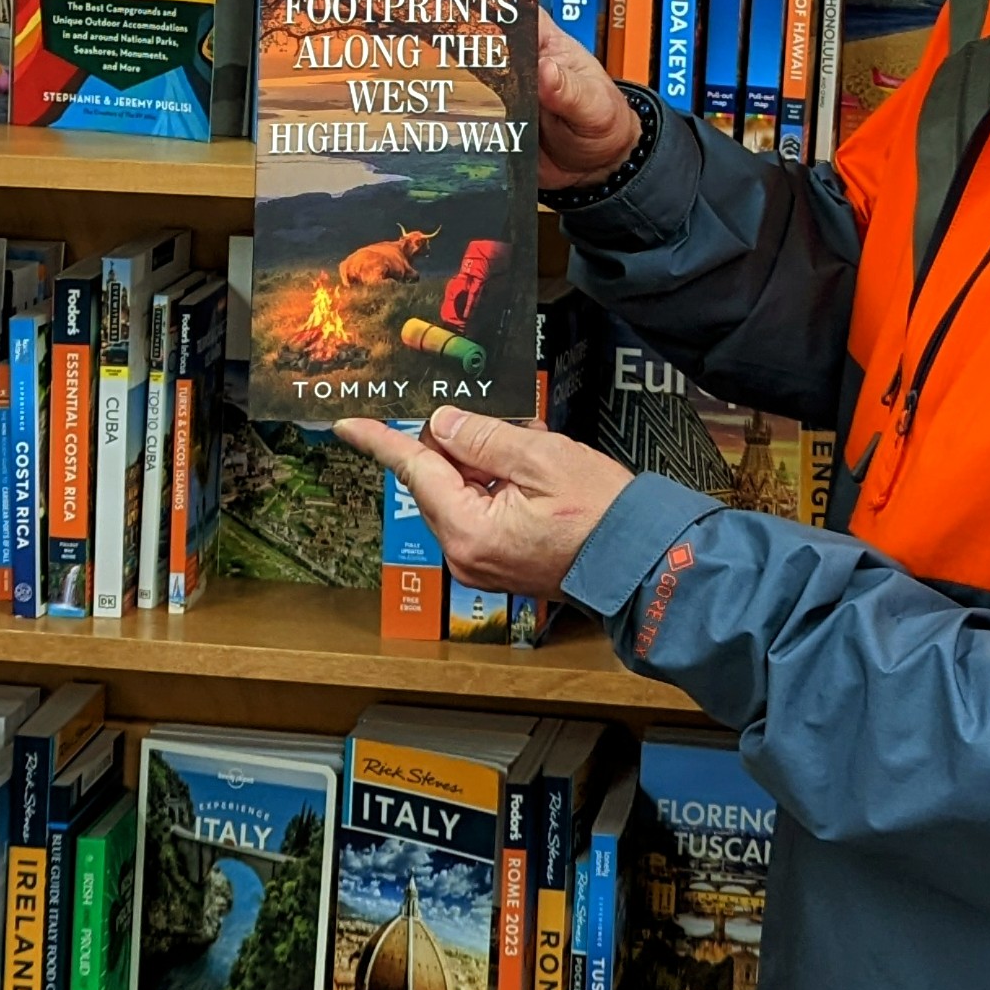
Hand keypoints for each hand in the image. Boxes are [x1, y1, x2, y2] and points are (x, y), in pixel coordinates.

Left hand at [337, 407, 631, 600]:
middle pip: (436, 483)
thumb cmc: (601, 514)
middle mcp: (464, 554)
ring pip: (458, 496)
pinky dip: (494, 488)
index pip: (414, 470)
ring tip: (532, 455)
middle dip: (459, 448)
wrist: (640, 561)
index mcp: (467, 529)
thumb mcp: (541, 457)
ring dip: (483, 467)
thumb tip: (442, 424)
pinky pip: (478, 514)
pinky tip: (531, 478)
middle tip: (505, 430)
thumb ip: (483, 438)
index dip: (381, 441)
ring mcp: (480, 564)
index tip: (349, 425)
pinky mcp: (498, 565)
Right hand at [409, 0, 637, 196]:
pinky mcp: (486, 118)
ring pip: (451, 64)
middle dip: (425, 8)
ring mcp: (495, 87)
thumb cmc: (603, 122)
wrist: (599, 167)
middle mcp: (511, 59)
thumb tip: (544, 71)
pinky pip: (453, 106)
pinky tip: (399, 97)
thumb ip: (570, 90)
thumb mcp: (595, 105)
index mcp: (538, 39)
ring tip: (381, 42)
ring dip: (419, 53)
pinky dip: (427, 100)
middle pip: (462, 25)